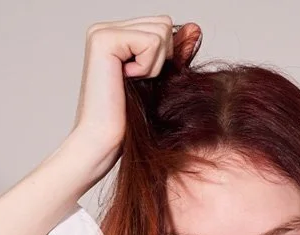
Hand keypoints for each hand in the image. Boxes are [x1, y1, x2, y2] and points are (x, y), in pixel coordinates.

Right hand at [66, 16, 202, 178]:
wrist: (102, 144)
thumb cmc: (128, 123)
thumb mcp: (160, 82)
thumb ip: (176, 53)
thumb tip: (196, 27)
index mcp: (116, 35)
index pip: (163, 27)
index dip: (165, 58)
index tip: (143, 83)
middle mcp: (106, 28)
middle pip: (164, 23)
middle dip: (162, 59)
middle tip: (137, 84)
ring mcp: (102, 31)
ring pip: (161, 30)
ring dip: (155, 64)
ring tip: (132, 83)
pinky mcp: (104, 39)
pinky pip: (152, 41)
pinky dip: (148, 67)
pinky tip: (126, 81)